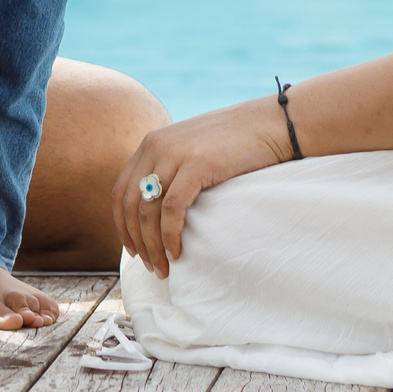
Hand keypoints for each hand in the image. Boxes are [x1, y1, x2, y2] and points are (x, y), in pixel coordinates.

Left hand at [112, 100, 290, 275]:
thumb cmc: (238, 143)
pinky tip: (177, 253)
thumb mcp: (194, 149)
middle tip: (151, 267)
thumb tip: (160, 206)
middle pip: (130, 204)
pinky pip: (172, 210)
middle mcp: (156, 146)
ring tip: (164, 268)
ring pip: (148, 211)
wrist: (272, 123)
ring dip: (153, 246)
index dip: (121, 225)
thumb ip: (172, 168)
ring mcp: (175, 154)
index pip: (121, 191)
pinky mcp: (196, 165)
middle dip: (136, 241)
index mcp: (152, 143)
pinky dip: (170, 236)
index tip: (133, 250)